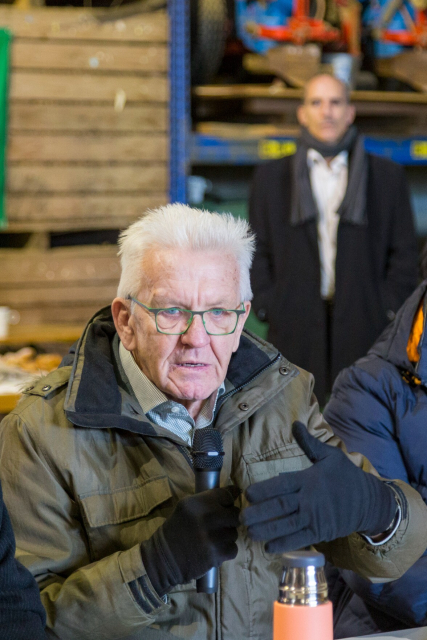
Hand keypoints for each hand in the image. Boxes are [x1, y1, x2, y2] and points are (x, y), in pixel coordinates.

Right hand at [140, 486, 240, 595]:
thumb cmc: (177, 530)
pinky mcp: (217, 554)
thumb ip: (207, 499)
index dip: (228, 500)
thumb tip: (234, 492)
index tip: (226, 505)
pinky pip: (233, 548)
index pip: (227, 495)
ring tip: (213, 538)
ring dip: (227, 536)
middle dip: (230, 519)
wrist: (164, 558)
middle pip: (235, 514)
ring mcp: (213, 537)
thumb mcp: (186, 507)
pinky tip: (214, 550)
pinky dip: (226, 550)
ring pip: (234, 532)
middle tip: (219, 524)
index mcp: (198, 502)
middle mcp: (207, 517)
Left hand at [241, 422, 396, 553]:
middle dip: (260, 512)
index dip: (264, 489)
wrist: (369, 501)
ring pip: (286, 525)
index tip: (247, 493)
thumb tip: (295, 424)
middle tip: (241, 516)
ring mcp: (315, 518)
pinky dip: (284, 544)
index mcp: (308, 479)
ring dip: (267, 530)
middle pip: (280, 506)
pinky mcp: (320, 532)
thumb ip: (309, 443)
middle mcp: (309, 500)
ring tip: (249, 533)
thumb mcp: (330, 455)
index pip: (282, 484)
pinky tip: (268, 548)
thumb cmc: (346, 476)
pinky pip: (299, 539)